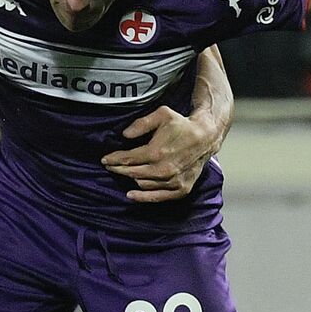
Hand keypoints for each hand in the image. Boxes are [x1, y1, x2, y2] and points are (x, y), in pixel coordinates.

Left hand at [102, 106, 223, 203]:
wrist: (205, 136)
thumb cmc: (182, 124)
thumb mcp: (161, 114)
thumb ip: (141, 123)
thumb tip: (124, 135)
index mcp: (156, 152)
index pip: (127, 159)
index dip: (113, 159)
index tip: (105, 159)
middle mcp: (163, 170)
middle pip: (132, 173)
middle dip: (118, 169)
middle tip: (110, 166)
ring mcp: (173, 181)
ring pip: (142, 184)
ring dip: (131, 178)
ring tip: (126, 172)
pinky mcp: (181, 189)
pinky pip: (157, 197)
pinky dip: (143, 197)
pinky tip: (131, 194)